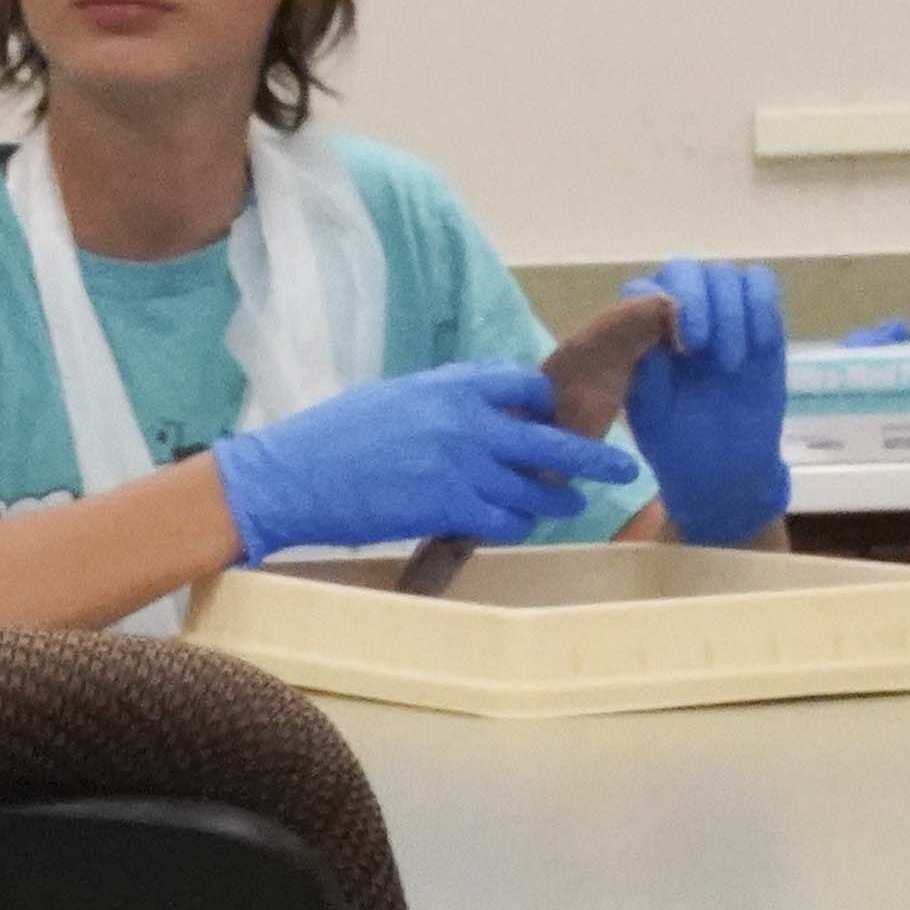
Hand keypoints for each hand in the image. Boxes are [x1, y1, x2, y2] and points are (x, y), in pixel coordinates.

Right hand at [207, 361, 640, 560]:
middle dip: (594, 456)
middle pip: (552, 437)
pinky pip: (507, 520)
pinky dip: (518, 524)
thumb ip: (440, 400)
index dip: (544, 404)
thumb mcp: (391, 397)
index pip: (523, 384)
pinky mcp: (449, 508)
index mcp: (451, 386)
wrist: (288, 477)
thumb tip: (475, 412)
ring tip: (566, 505)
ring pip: (536, 487)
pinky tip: (517, 525)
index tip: (550, 417)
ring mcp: (463, 467)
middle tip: (621, 468)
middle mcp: (468, 422)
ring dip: (555, 500)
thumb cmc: (328, 437)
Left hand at [620, 257, 791, 545]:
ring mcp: (722, 315)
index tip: (672, 344)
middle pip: (684, 269)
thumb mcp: (648, 411)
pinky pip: (762, 284)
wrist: (722, 466)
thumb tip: (648, 319)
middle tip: (700, 349)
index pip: (641, 290)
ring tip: (729, 364)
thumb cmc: (674, 440)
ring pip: (725, 274)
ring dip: (731, 311)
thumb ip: (644, 368)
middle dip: (696, 300)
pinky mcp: (760, 322)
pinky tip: (758, 345)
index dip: (657, 304)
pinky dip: (762, 305)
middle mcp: (678, 314)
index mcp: (640, 332)